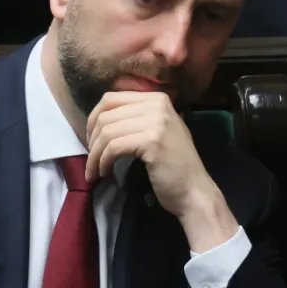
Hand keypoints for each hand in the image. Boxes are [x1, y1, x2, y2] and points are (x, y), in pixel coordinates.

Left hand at [85, 91, 238, 251]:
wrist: (194, 189)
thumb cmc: (173, 165)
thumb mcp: (158, 131)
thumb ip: (137, 117)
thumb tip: (101, 117)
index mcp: (158, 98)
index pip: (112, 98)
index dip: (94, 119)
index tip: (92, 140)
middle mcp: (157, 104)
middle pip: (106, 114)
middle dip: (92, 139)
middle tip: (92, 158)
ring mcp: (156, 121)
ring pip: (107, 131)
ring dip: (95, 154)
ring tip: (95, 170)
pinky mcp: (152, 141)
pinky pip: (114, 146)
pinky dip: (102, 161)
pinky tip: (104, 172)